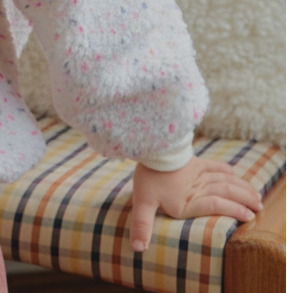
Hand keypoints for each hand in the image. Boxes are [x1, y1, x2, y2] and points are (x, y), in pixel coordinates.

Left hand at [130, 156, 262, 251]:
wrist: (151, 147)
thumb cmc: (147, 176)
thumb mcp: (142, 203)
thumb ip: (142, 225)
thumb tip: (137, 248)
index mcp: (187, 201)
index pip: (216, 205)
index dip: (234, 210)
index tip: (249, 217)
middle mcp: (197, 187)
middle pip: (226, 192)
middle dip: (245, 200)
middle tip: (259, 208)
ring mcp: (197, 172)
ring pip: (225, 179)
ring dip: (242, 187)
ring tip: (255, 195)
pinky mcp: (194, 161)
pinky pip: (214, 165)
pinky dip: (226, 169)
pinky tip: (235, 172)